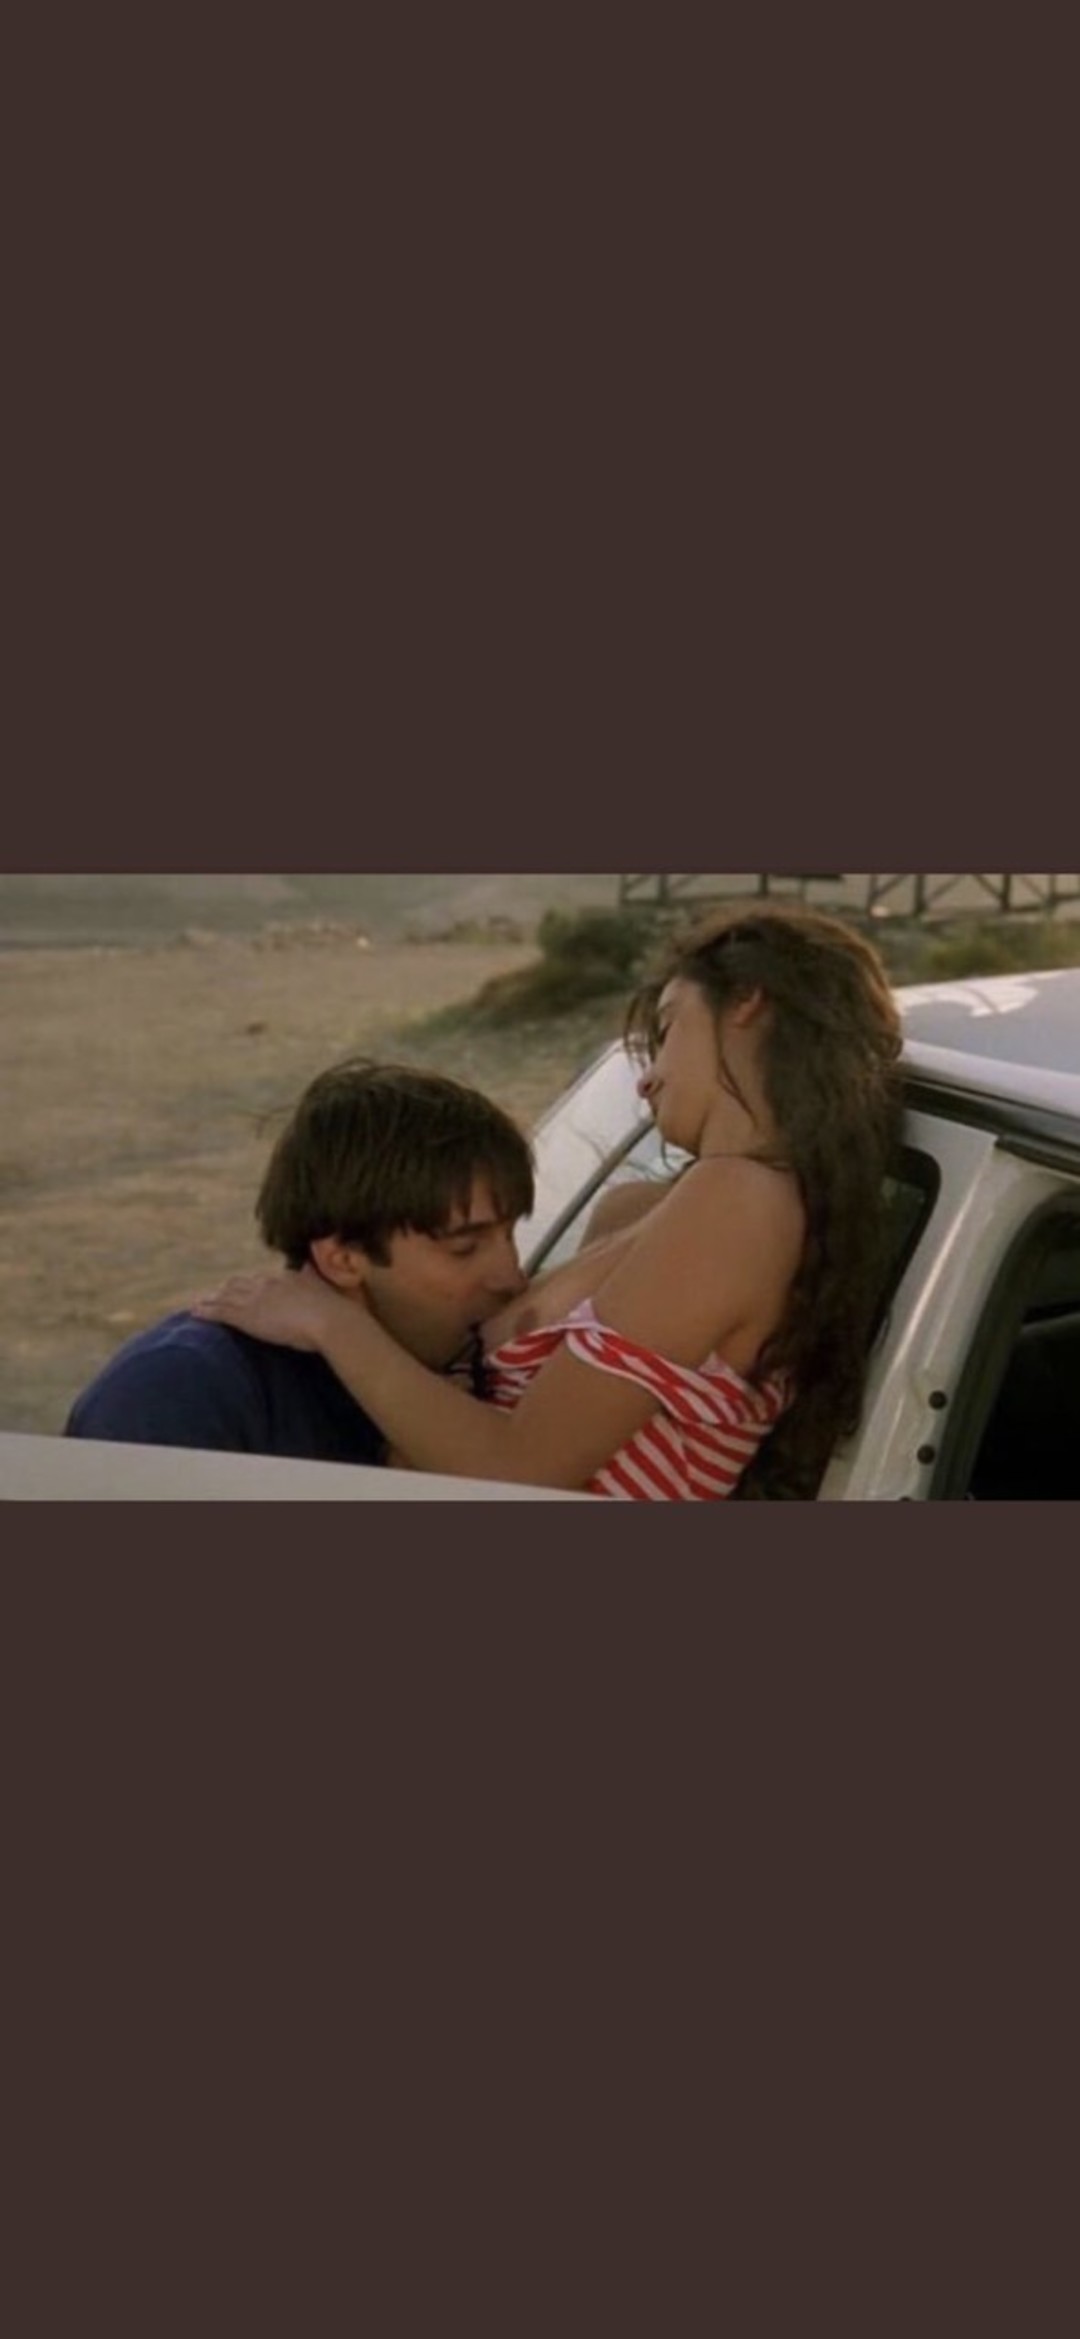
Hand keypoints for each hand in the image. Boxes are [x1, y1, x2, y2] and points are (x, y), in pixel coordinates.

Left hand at [191, 1264, 343, 1351]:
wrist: (329, 1320)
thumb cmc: (333, 1309)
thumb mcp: (323, 1287)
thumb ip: (313, 1276)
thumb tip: (310, 1265)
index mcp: (284, 1277)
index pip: (259, 1279)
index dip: (248, 1284)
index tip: (241, 1287)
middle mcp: (266, 1284)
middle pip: (239, 1284)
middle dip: (226, 1289)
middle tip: (215, 1294)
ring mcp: (254, 1299)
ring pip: (225, 1296)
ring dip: (211, 1299)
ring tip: (199, 1303)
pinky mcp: (246, 1315)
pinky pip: (220, 1311)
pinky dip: (206, 1311)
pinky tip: (194, 1313)